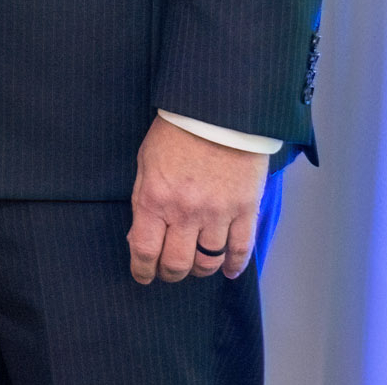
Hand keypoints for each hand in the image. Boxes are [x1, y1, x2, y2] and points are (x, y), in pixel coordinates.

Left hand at [127, 115, 270, 283]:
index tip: (144, 275)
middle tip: (170, 272)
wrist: (217, 111)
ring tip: (196, 266)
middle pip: (177, 264)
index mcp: (155, 199)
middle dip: (170, 273)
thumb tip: (140, 239)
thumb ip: (143, 203)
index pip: (145, 251)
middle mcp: (185, 212)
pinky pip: (241, 248)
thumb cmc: (176, 134)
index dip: (143, 270)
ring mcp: (218, 212)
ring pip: (209, 262)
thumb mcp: (146, 164)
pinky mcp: (245, 208)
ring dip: (200, 270)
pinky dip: (235, 265)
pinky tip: (229, 271)